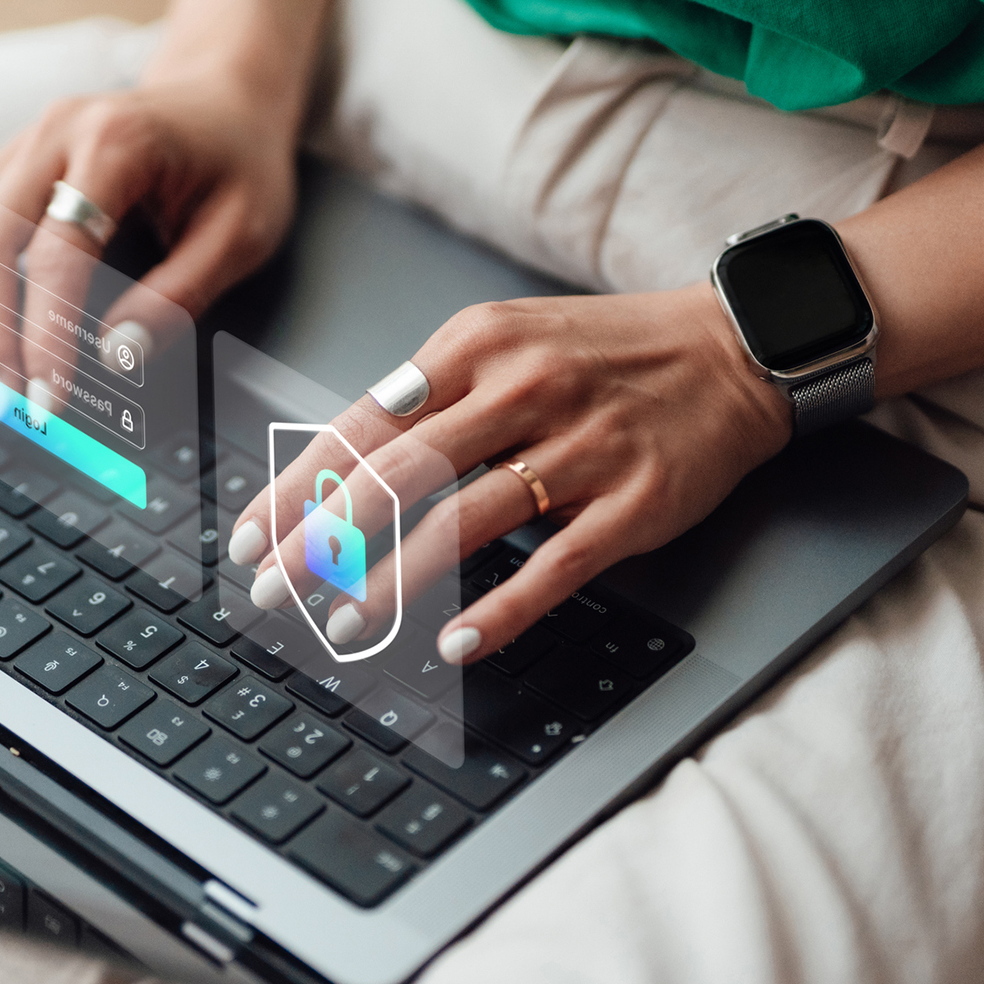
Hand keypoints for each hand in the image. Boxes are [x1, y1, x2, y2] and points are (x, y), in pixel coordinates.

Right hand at [0, 70, 301, 394]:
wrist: (225, 96)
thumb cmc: (238, 162)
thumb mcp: (242, 233)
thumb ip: (181, 296)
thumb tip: (116, 357)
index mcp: (117, 145)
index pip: (59, 252)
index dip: (45, 334)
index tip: (49, 398)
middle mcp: (55, 134)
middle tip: (6, 397)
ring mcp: (21, 140)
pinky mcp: (5, 155)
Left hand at [226, 283, 792, 664]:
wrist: (734, 347)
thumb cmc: (601, 352)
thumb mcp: (504, 341)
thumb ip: (426, 395)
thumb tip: (336, 467)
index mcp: (475, 346)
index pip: (360, 426)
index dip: (296, 489)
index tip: (250, 537)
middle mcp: (522, 390)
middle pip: (396, 477)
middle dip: (320, 542)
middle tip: (272, 591)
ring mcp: (582, 448)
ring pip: (462, 523)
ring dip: (391, 582)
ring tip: (344, 623)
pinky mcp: (633, 504)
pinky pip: (554, 568)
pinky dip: (499, 612)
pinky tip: (453, 642)